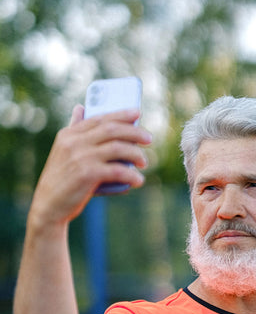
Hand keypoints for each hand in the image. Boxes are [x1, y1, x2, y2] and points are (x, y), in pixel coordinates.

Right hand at [29, 105, 151, 228]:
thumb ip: (74, 130)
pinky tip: (138, 180)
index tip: (137, 113)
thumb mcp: (64, 151)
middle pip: (111, 130)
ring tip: (144, 162)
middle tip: (149, 138)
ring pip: (117, 148)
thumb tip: (80, 107)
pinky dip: (131, 175)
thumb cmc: (62, 179)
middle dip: (134, 132)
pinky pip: (117, 171)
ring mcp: (80, 157)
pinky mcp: (87, 174)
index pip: (99, 118)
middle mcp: (74, 142)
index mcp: (69, 134)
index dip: (120, 114)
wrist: (49, 206)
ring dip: (136, 154)